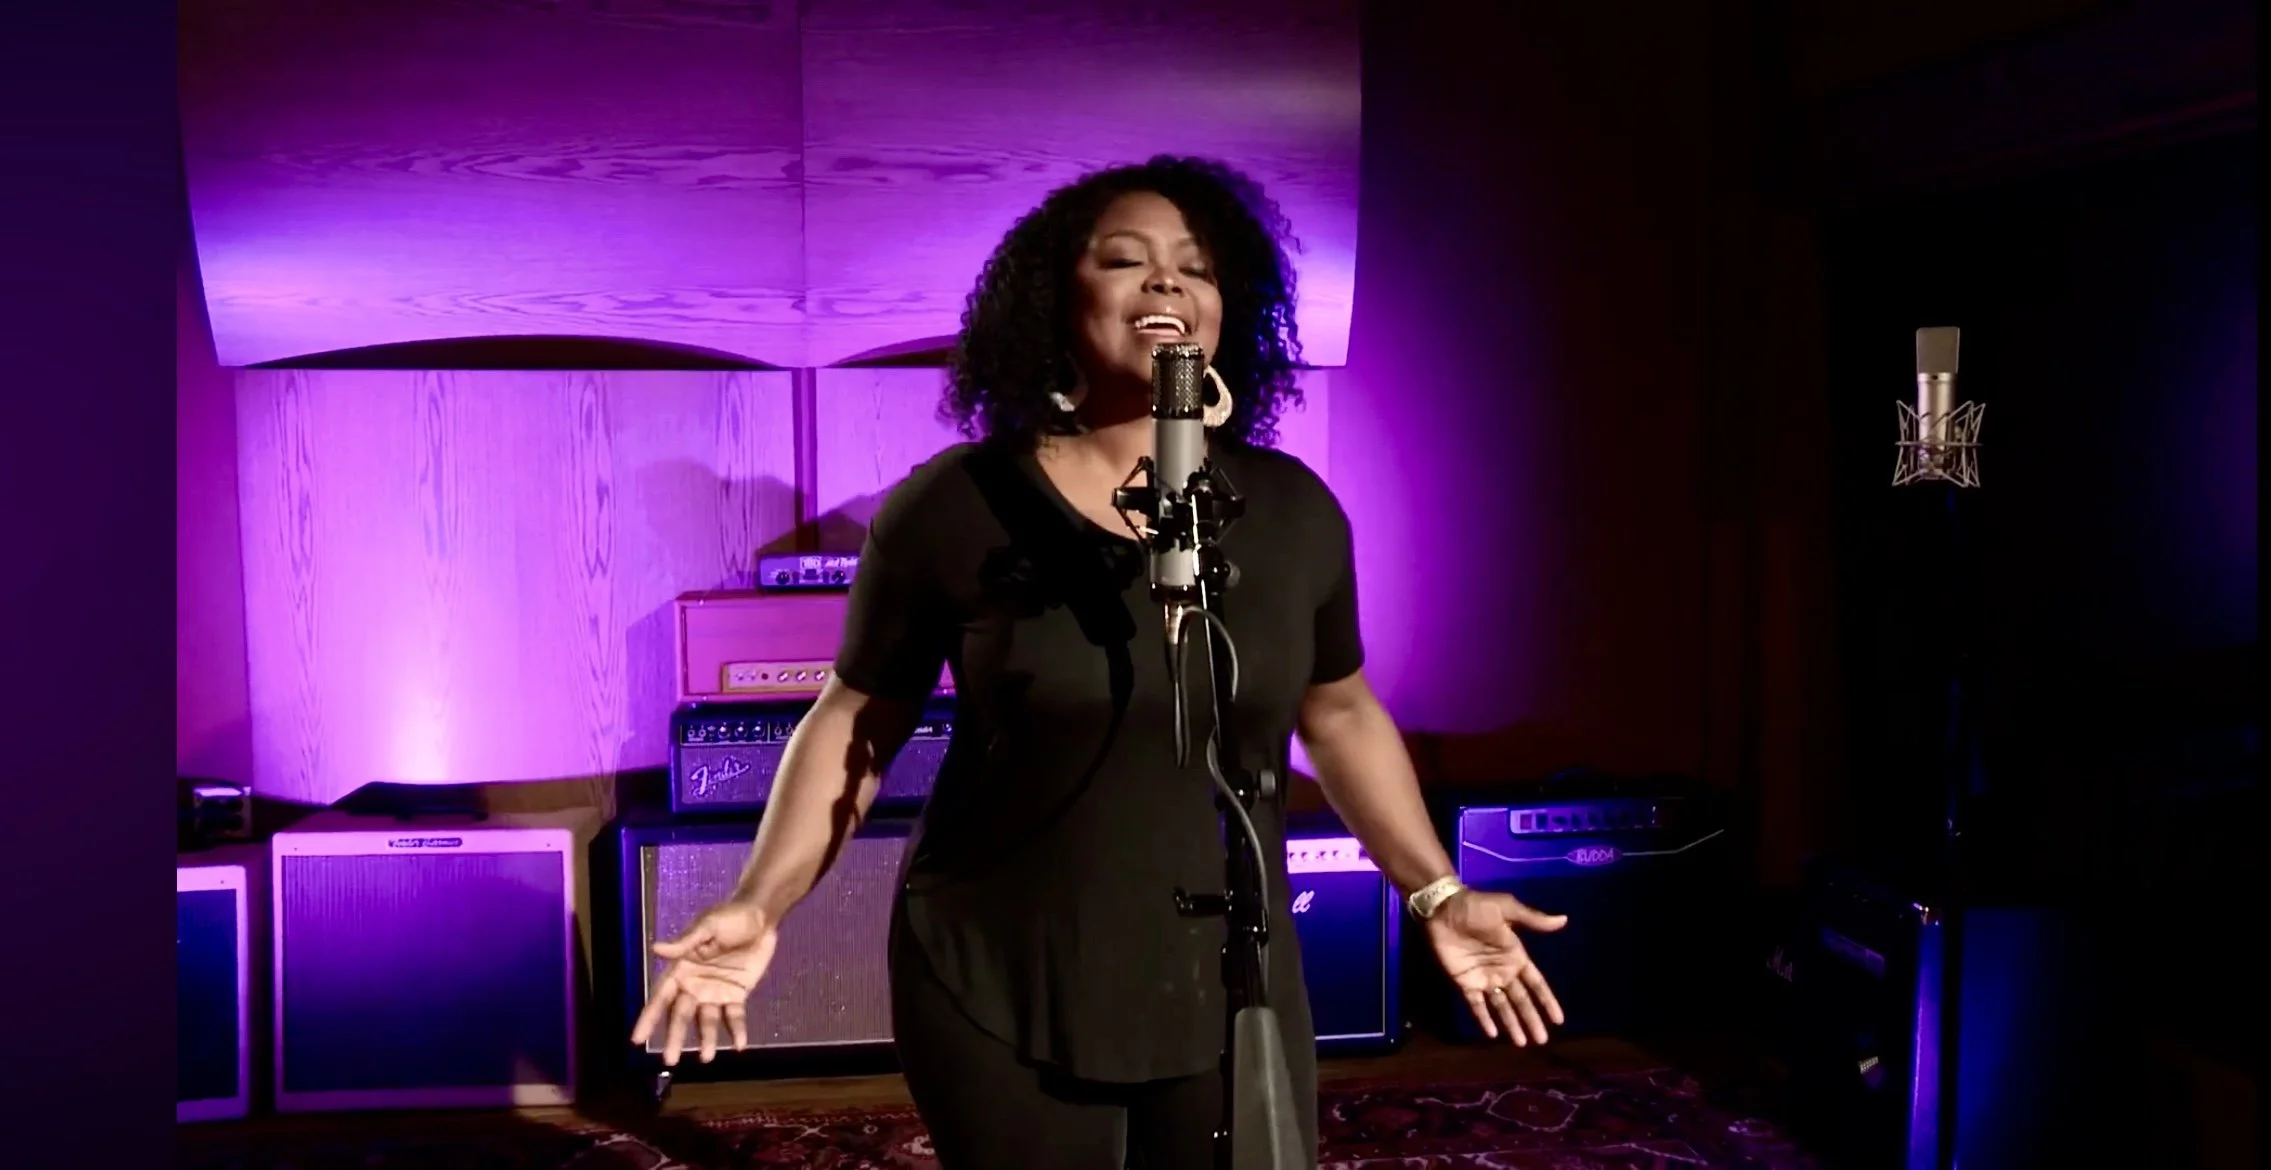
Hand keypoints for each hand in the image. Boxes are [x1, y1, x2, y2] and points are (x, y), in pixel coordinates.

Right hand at [628, 900, 778, 1066]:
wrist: (761, 916)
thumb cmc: (729, 916)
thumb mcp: (707, 926)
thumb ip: (685, 943)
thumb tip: (656, 949)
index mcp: (681, 968)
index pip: (661, 997)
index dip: (649, 1018)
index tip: (637, 1040)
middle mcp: (694, 985)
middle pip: (681, 1015)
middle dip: (674, 1036)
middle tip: (670, 1060)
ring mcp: (716, 992)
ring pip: (707, 1021)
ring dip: (706, 1039)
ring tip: (707, 1056)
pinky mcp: (737, 994)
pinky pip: (735, 1016)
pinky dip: (737, 1030)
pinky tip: (740, 1044)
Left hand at [1424, 889, 1567, 1045]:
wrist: (1442, 908)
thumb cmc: (1476, 907)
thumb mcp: (1506, 909)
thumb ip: (1532, 919)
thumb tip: (1563, 920)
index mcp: (1515, 956)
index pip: (1536, 984)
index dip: (1547, 1001)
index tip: (1558, 1020)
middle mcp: (1502, 971)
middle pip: (1521, 1001)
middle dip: (1532, 1020)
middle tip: (1542, 1041)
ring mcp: (1483, 979)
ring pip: (1501, 1007)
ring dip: (1511, 1024)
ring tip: (1522, 1043)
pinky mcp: (1464, 982)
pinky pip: (1476, 1005)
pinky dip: (1483, 1019)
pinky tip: (1493, 1034)